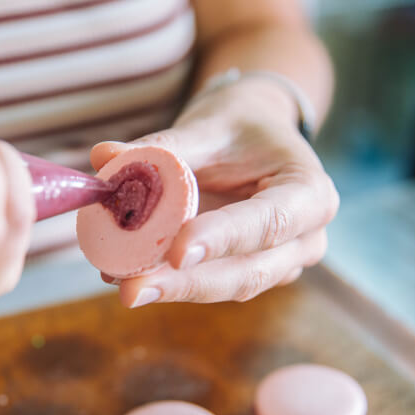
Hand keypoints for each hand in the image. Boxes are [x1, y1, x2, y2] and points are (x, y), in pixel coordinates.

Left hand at [91, 78, 338, 307]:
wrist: (253, 139)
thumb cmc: (239, 127)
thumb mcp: (208, 125)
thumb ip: (163, 146)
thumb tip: (104, 156)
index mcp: (310, 193)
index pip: (270, 222)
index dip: (223, 240)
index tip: (177, 252)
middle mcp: (304, 239)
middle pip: (248, 272)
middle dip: (186, 283)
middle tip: (131, 288)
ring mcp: (279, 264)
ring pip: (225, 287)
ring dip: (171, 289)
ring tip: (118, 282)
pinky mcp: (246, 273)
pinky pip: (208, 283)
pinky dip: (167, 281)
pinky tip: (123, 275)